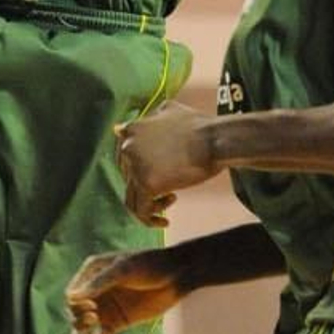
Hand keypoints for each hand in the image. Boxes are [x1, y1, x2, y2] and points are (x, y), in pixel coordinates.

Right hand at [66, 250, 185, 333]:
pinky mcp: (117, 324)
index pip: (72, 295)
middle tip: (94, 317)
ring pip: (84, 330)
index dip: (76, 304)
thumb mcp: (124, 269)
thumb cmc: (149, 265)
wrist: (175, 276)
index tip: (91, 306)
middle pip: (75, 313)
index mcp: (92, 274)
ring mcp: (105, 309)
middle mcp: (95, 293)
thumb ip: (99, 283)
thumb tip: (71, 297)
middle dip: (78, 320)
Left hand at [115, 102, 218, 226]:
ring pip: (131, 198)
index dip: (139, 170)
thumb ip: (149, 118)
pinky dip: (151, 220)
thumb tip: (119, 127)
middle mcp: (127, 146)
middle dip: (148, 186)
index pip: (124, 158)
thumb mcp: (170, 111)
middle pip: (128, 177)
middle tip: (170, 191)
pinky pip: (141, 211)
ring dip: (149, 205)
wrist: (215, 140)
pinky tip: (166, 222)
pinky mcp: (146, 183)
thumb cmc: (200, 127)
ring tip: (169, 203)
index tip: (158, 176)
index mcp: (132, 130)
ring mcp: (135, 165)